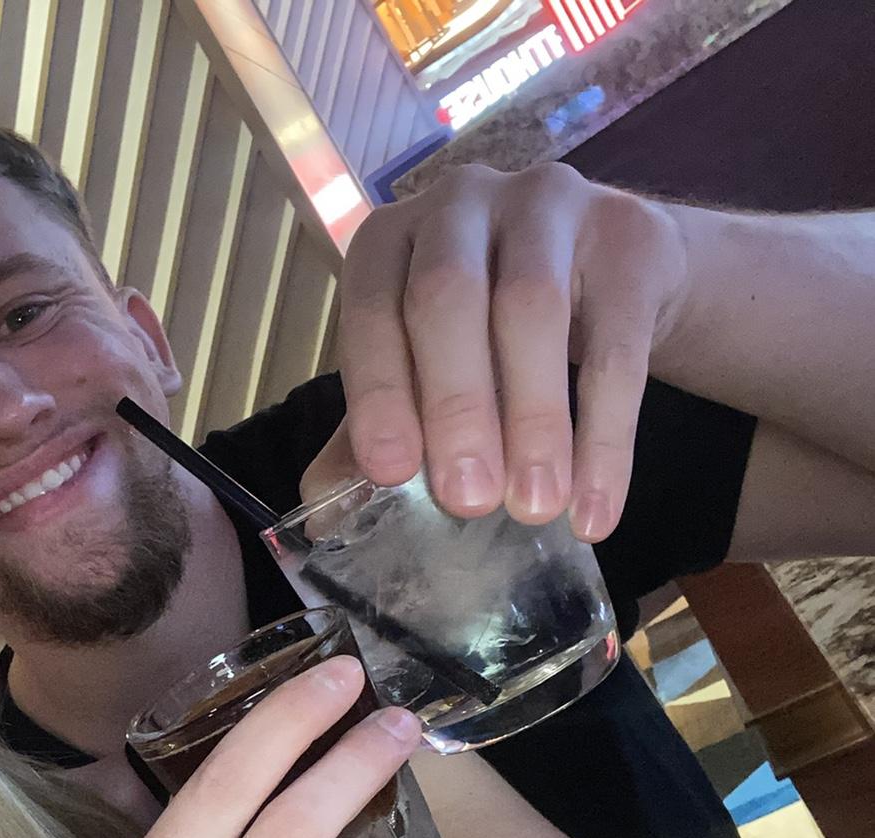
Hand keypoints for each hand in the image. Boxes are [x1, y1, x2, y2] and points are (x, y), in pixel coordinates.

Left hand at [310, 162, 689, 540]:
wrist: (615, 280)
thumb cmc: (486, 333)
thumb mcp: (420, 370)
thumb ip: (371, 432)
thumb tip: (322, 518)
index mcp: (390, 239)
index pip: (373, 309)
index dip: (378, 392)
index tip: (391, 475)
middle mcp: (461, 204)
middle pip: (448, 296)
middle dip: (455, 407)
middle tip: (468, 500)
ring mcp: (549, 206)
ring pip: (533, 311)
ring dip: (534, 422)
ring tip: (534, 506)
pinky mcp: (631, 235)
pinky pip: (617, 349)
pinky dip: (606, 440)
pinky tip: (594, 510)